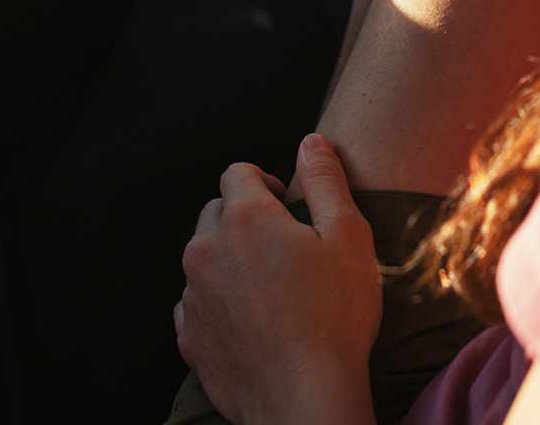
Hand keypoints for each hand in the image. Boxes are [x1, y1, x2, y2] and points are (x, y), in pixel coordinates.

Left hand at [174, 135, 378, 424]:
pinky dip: (218, 303)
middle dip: (243, 219)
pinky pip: (196, 304)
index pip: (238, 173)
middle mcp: (206, 250)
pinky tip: (252, 320)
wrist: (305, 396)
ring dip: (230, 262)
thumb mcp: (349, 236)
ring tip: (272, 289)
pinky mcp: (190, 336)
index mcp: (245, 218)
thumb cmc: (334, 316)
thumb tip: (312, 143)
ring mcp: (193, 295)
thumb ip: (327, 181)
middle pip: (214, 213)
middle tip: (284, 248)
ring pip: (203, 259)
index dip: (266, 183)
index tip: (289, 207)